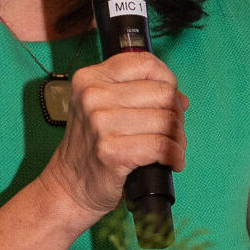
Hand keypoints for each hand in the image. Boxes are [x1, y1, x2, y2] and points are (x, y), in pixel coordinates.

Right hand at [38, 51, 187, 226]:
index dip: (167, 81)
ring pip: (166, 121)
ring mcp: (100, 124)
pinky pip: (161, 146)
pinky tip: (171, 162)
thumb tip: (180, 98)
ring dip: (178, 139)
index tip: (170, 98)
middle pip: (163, 93)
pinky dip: (174, 156)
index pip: (146, 63)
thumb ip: (137, 93)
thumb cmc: (92, 146)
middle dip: (176, 114)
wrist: (69, 185)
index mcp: (90, 78)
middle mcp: (92, 97)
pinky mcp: (111, 151)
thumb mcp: (102, 107)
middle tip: (173, 131)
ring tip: (172, 148)